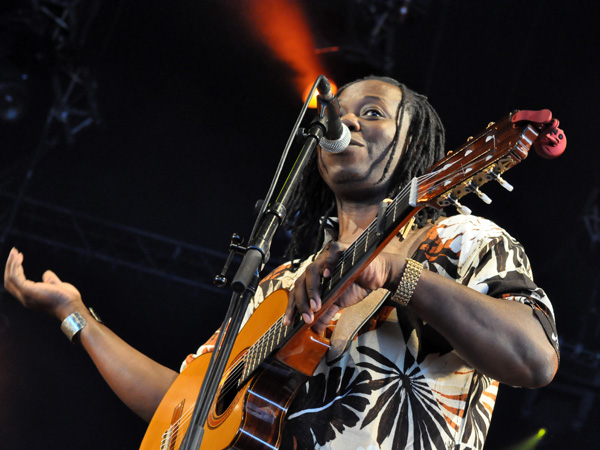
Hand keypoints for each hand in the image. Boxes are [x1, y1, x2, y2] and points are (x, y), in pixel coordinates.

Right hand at [4, 248, 82, 319]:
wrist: (71, 306)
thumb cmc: (67, 299)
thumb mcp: (56, 286)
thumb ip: (50, 280)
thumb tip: (46, 273)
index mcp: (30, 297)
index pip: (16, 285)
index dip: (16, 271)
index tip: (19, 258)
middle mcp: (24, 298)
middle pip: (9, 281)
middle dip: (10, 266)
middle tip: (14, 252)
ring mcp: (25, 295)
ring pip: (10, 278)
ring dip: (11, 264)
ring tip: (14, 252)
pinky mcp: (27, 291)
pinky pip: (15, 277)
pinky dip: (15, 266)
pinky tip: (19, 257)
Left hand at [283, 241, 397, 333]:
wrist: (375, 276)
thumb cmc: (354, 286)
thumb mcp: (338, 303)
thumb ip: (326, 315)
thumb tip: (315, 331)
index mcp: (312, 281)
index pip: (297, 294)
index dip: (292, 308)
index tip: (288, 324)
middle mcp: (316, 269)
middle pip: (300, 284)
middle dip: (302, 303)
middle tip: (307, 318)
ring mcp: (326, 258)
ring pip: (312, 271)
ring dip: (312, 289)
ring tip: (316, 305)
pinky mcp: (340, 250)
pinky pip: (330, 253)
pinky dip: (327, 262)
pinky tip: (327, 274)